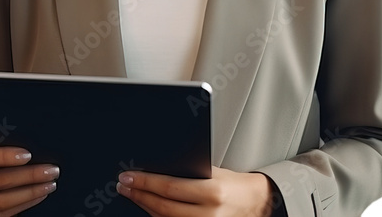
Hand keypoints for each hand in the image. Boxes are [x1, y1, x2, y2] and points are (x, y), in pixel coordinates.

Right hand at [0, 145, 57, 215]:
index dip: (4, 156)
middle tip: (51, 170)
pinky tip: (38, 195)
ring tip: (49, 184)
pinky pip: (4, 215)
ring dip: (31, 192)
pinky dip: (24, 204)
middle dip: (29, 175)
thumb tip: (32, 146)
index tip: (28, 155)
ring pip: (2, 201)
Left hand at [116, 166, 274, 216]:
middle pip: (162, 207)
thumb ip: (188, 173)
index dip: (145, 182)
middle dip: (139, 195)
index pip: (169, 188)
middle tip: (124, 186)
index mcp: (212, 192)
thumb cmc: (235, 186)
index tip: (128, 177)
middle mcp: (209, 214)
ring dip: (145, 208)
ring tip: (133, 196)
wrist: (257, 204)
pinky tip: (150, 210)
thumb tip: (156, 170)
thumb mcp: (214, 172)